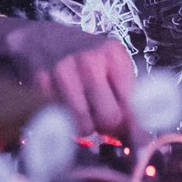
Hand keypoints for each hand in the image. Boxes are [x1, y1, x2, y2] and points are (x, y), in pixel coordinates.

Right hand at [0, 17, 142, 141]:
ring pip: (83, 125)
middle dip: (107, 127)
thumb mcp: (113, 67)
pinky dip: (63, 120)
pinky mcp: (40, 83)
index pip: (131, 104)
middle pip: (109, 118)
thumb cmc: (85, 58)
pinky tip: (63, 104)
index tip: (127, 135)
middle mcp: (90, 60)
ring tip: (81, 110)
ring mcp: (63, 71)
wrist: (42, 39)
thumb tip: (141, 142)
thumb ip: (128, 100)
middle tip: (101, 120)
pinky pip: (60, 121)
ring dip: (84, 126)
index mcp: (114, 55)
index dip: (130, 125)